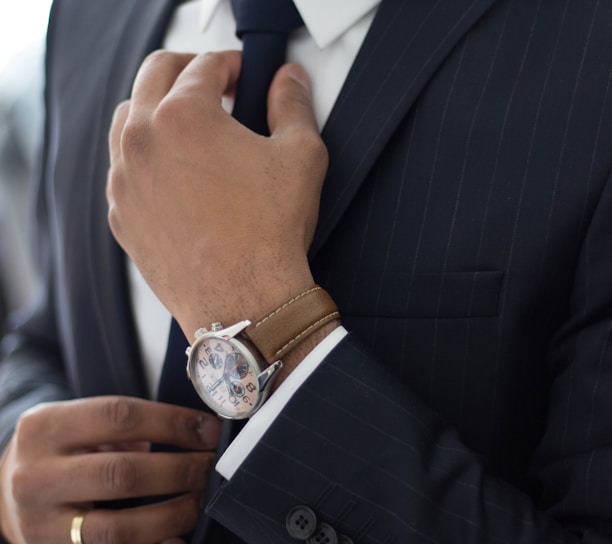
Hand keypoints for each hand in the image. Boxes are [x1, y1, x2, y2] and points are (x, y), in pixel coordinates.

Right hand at [0, 396, 220, 543]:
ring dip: (172, 514)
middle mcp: (36, 476)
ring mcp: (40, 524)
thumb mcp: (76, 421)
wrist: (4, 490)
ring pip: (119, 528)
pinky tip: (177, 536)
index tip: (209, 430)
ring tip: (199, 500)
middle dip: (180, 470)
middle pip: (123, 473)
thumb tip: (195, 432)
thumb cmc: (57, 448)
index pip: (121, 417)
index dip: (174, 423)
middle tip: (211, 466)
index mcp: (45, 428)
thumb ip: (124, 425)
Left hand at [106, 50, 328, 339]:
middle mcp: (142, 141)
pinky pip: (123, 169)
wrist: (244, 301)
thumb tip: (289, 81)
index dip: (232, 64)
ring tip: (189, 126)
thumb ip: (294, 105)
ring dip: (158, 109)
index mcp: (184, 116)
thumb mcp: (301, 156)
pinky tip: (173, 173)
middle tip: (215, 86)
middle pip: (155, 75)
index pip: (204, 65)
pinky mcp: (121, 215)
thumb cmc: (271, 232)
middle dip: (188, 70)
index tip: (244, 75)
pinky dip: (145, 157)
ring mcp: (124, 180)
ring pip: (128, 119)